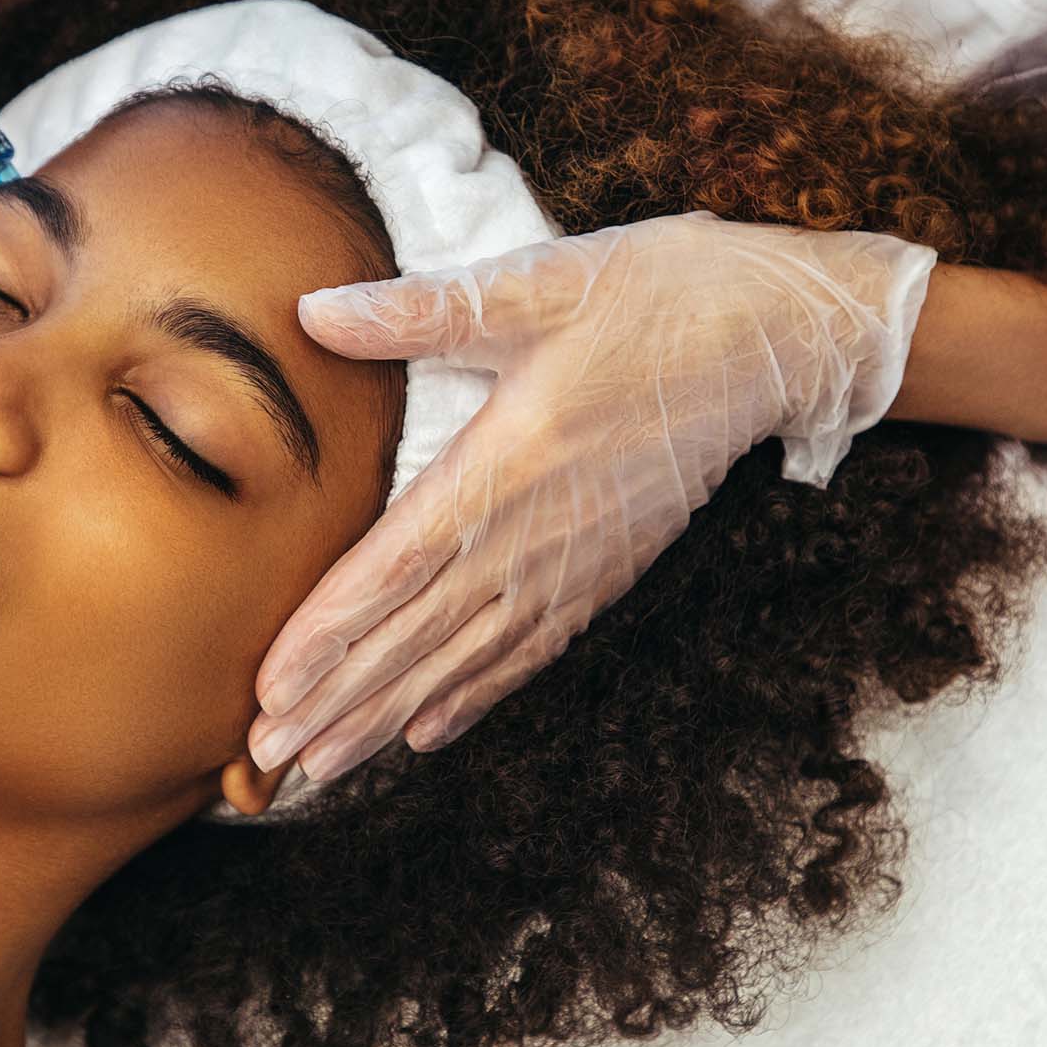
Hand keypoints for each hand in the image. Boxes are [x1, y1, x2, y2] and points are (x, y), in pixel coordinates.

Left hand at [246, 210, 937, 780]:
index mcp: (509, 460)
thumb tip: (317, 311)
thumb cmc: (659, 295)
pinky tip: (428, 733)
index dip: (329, 633)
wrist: (778, 337)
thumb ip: (423, 310)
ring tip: (324, 763)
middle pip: (420, 634)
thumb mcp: (541, 283)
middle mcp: (539, 531)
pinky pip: (529, 651)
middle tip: (267, 758)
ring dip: (390, 714)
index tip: (269, 688)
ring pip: (467, 658)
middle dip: (339, 699)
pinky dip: (474, 696)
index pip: (397, 566)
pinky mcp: (609, 571)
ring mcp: (578, 562)